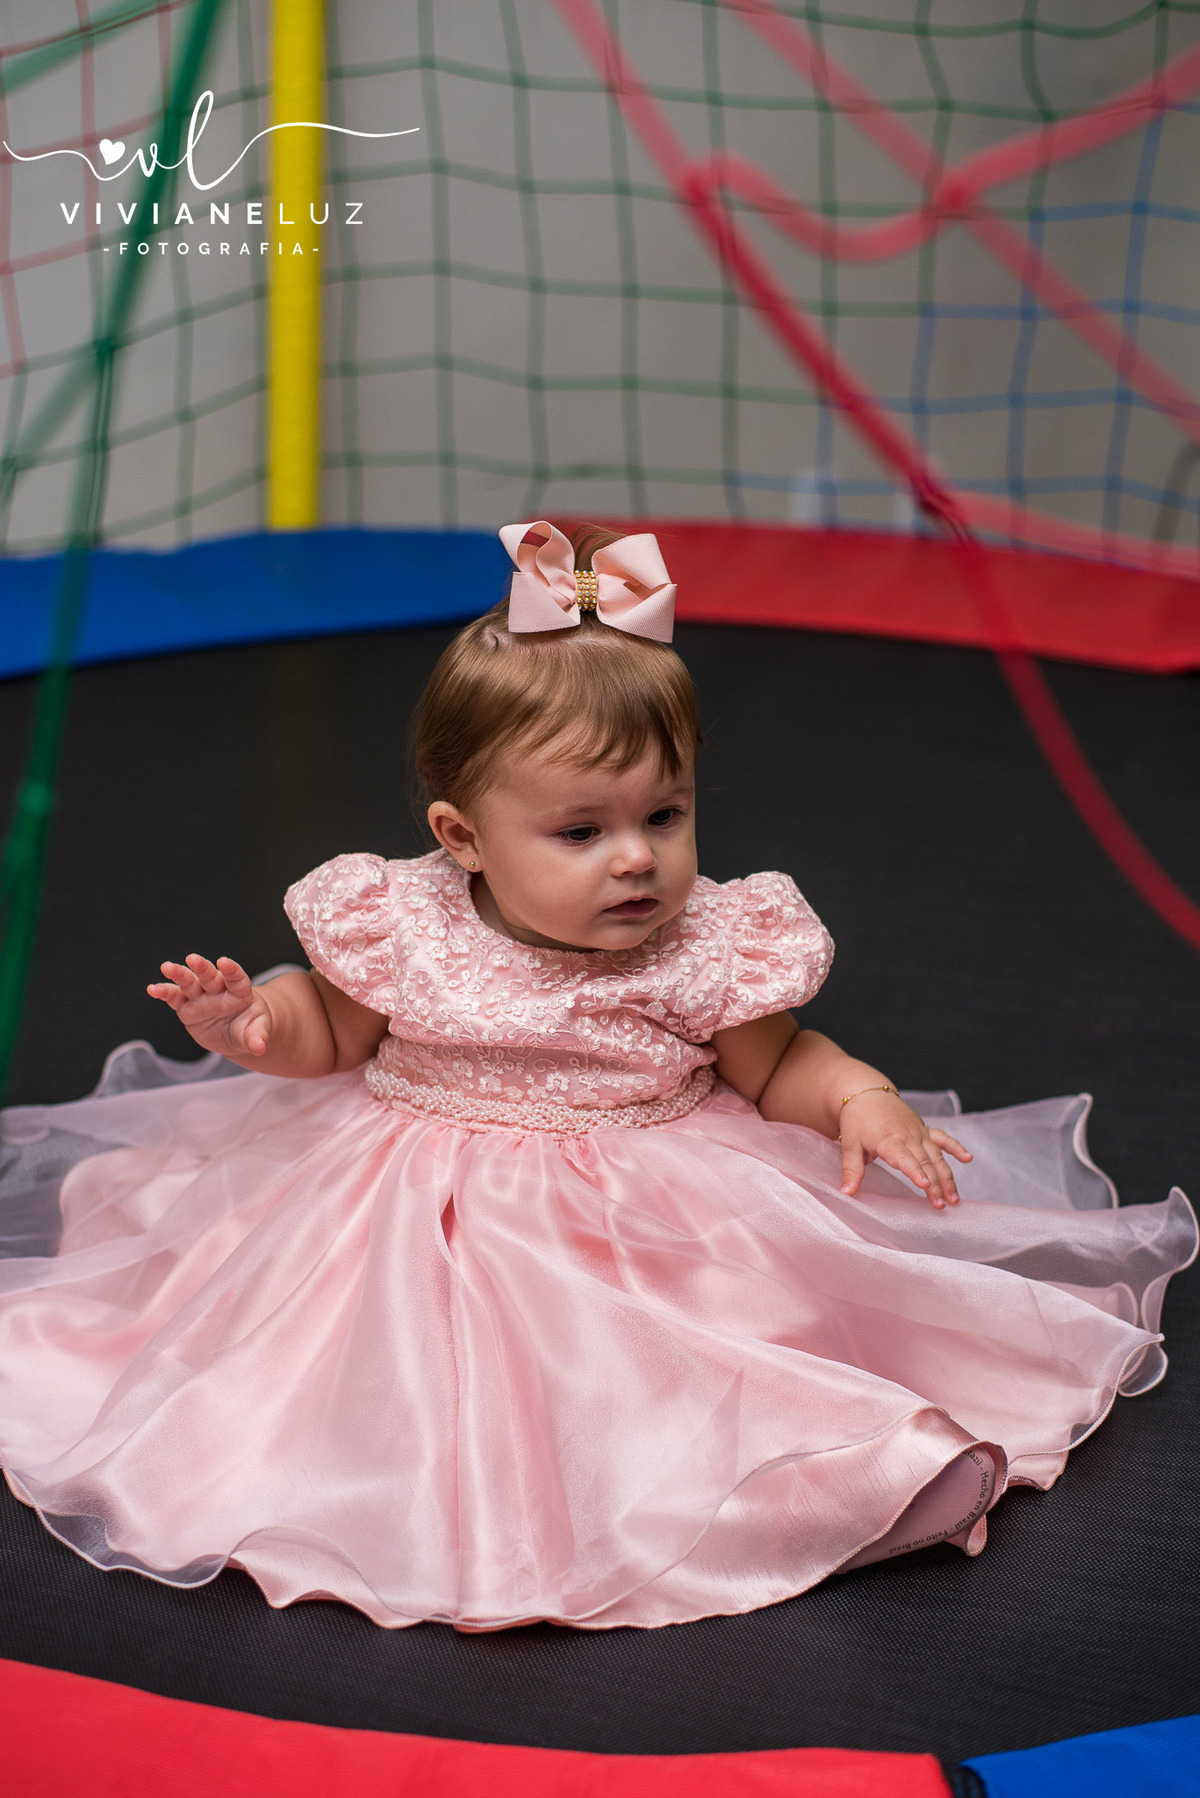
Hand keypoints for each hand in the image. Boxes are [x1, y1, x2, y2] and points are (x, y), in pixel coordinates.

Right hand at [147, 954, 272, 1058]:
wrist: (236, 1032)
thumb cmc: (251, 1027)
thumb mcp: (258, 1032)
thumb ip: (258, 1037)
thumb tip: (259, 1048)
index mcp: (239, 992)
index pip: (236, 979)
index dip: (231, 970)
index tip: (224, 962)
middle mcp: (218, 990)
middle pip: (210, 976)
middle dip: (202, 967)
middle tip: (192, 958)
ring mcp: (201, 997)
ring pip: (189, 982)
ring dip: (178, 974)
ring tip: (167, 967)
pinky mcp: (186, 1006)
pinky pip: (174, 998)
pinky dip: (163, 992)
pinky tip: (152, 989)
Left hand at [838, 1090, 970, 1208]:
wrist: (866, 1093)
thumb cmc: (856, 1120)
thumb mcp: (849, 1144)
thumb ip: (851, 1170)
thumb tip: (845, 1193)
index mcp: (887, 1139)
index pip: (903, 1157)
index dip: (915, 1171)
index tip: (925, 1185)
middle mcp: (907, 1135)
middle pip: (924, 1162)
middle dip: (935, 1184)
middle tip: (940, 1204)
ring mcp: (918, 1132)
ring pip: (936, 1155)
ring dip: (947, 1176)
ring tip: (954, 1198)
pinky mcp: (924, 1129)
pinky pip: (943, 1138)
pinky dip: (956, 1147)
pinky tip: (968, 1159)